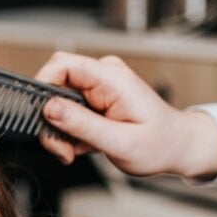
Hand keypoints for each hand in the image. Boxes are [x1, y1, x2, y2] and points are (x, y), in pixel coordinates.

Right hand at [34, 52, 216, 179]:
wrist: (178, 147)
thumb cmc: (159, 145)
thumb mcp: (119, 142)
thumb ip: (82, 125)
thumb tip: (49, 108)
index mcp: (112, 80)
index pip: (63, 64)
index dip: (43, 86)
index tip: (39, 116)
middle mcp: (103, 77)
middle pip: (55, 87)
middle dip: (50, 121)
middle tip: (62, 149)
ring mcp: (99, 88)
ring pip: (57, 103)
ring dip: (59, 132)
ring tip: (73, 152)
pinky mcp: (95, 100)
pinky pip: (67, 112)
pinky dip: (68, 134)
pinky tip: (82, 147)